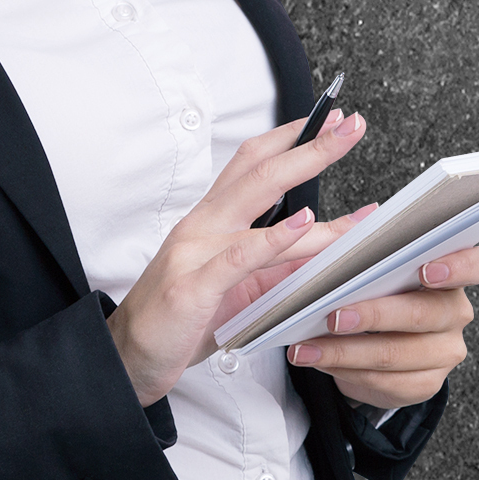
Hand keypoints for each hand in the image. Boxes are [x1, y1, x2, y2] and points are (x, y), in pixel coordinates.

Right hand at [107, 106, 361, 406]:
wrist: (127, 360)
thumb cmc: (183, 317)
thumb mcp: (241, 282)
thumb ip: (282, 259)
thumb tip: (333, 242)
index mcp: (211, 220)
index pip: (251, 163)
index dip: (291, 137)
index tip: (333, 119)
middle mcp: (203, 225)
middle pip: (260, 169)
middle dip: (310, 143)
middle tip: (351, 123)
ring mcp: (195, 252)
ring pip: (255, 199)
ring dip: (303, 169)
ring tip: (340, 148)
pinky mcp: (193, 287)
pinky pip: (239, 256)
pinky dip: (275, 237)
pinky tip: (304, 223)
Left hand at [289, 241, 478, 408]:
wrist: (369, 345)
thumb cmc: (372, 292)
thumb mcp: (367, 262)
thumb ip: (368, 240)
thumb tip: (368, 217)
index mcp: (452, 274)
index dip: (458, 267)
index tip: (424, 269)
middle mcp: (456, 312)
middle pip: (425, 314)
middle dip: (375, 314)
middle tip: (335, 315)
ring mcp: (445, 351)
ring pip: (397, 354)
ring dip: (346, 351)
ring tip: (307, 347)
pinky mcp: (426, 384)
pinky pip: (386, 382)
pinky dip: (346, 372)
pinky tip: (320, 362)